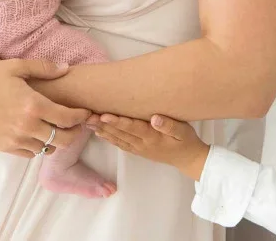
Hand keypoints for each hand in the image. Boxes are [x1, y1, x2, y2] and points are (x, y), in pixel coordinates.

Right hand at [0, 58, 90, 157]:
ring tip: (57, 129)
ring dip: (56, 140)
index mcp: (33, 105)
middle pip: (63, 139)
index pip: (68, 118)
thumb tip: (65, 69)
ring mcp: (16, 140)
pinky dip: (39, 147)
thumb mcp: (13, 66)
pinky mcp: (5, 148)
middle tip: (78, 125)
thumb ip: (43, 68)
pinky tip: (38, 135)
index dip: (81, 116)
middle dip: (75, 133)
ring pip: (47, 148)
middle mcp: (28, 127)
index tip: (85, 112)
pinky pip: (30, 154)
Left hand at [89, 112, 209, 180]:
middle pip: (120, 133)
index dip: (117, 121)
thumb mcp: (184, 132)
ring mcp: (139, 148)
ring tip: (88, 123)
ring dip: (102, 131)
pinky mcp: (138, 151)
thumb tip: (155, 118)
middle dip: (103, 125)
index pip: (132, 127)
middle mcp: (142, 144)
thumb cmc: (187, 141)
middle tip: (87, 117)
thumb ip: (169, 125)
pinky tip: (100, 133)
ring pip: (118, 139)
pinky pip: (121, 144)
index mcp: (152, 137)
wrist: (188, 160)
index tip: (104, 115)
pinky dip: (109, 138)